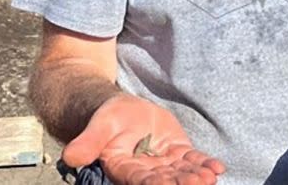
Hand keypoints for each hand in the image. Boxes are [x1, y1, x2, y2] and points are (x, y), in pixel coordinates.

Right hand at [62, 93, 225, 184]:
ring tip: (210, 177)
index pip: (139, 179)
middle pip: (165, 180)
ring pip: (182, 173)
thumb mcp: (99, 126)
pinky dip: (205, 164)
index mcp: (124, 169)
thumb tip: (69, 156)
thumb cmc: (107, 118)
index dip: (154, 183)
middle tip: (198, 183)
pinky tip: (218, 167)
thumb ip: (88, 143)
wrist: (123, 110)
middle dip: (181, 183)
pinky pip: (193, 160)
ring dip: (196, 176)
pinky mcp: (178, 153)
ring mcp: (164, 163)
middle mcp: (146, 171)